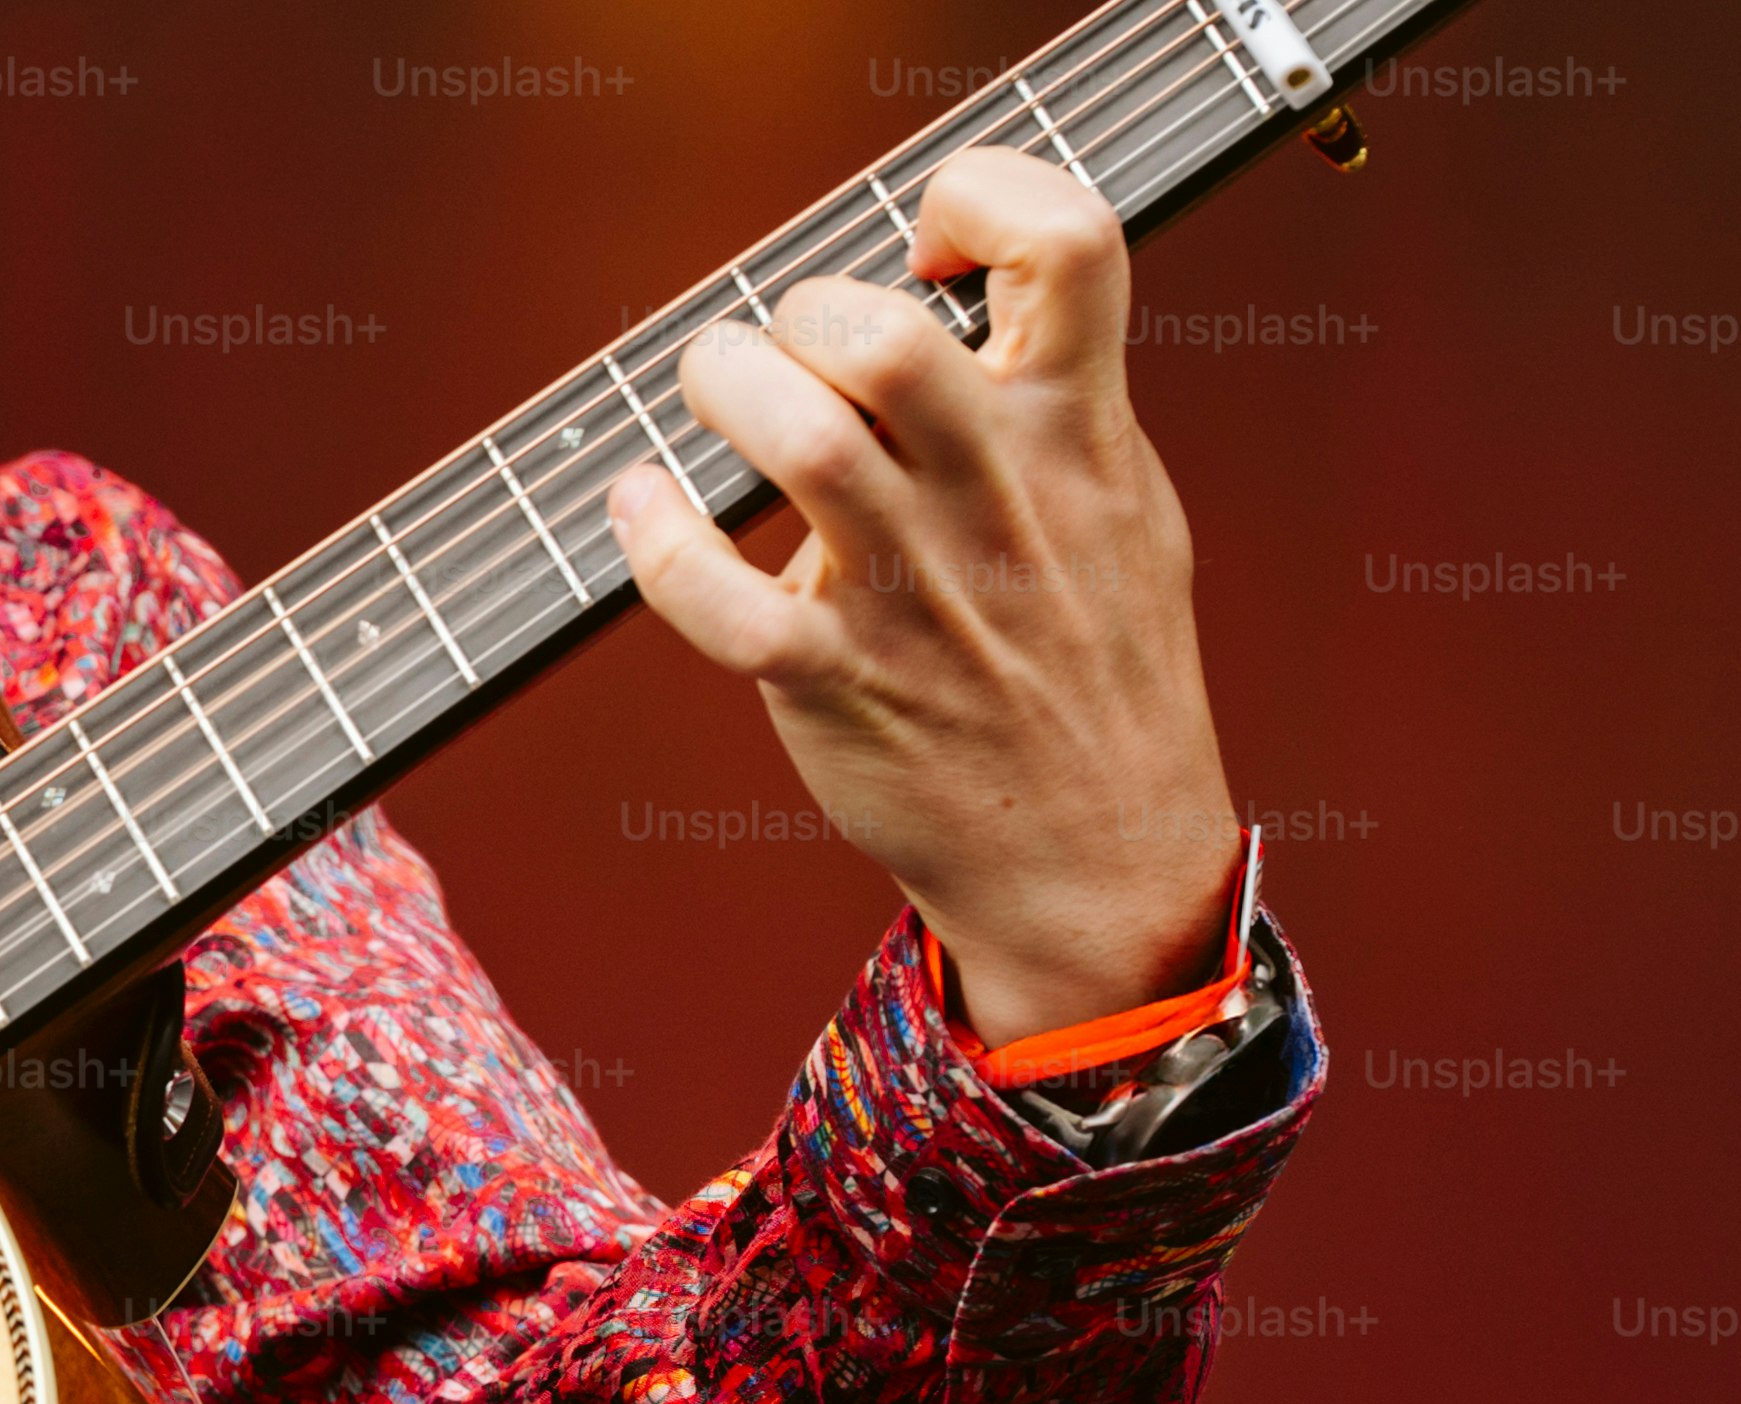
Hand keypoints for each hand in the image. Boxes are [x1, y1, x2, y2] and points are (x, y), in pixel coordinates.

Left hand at [612, 144, 1238, 1044]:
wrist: (1098, 853)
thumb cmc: (1089, 665)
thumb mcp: (1118, 503)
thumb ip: (1052, 399)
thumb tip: (964, 305)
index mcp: (1078, 430)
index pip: (1072, 241)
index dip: (984, 198)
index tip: (926, 243)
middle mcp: (999, 496)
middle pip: (889, 338)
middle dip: (802, 314)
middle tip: (780, 351)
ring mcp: (918, 592)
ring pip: (803, 445)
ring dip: (725, 394)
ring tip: (710, 395)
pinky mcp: (839, 683)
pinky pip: (725, 604)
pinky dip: (656, 542)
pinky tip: (637, 507)